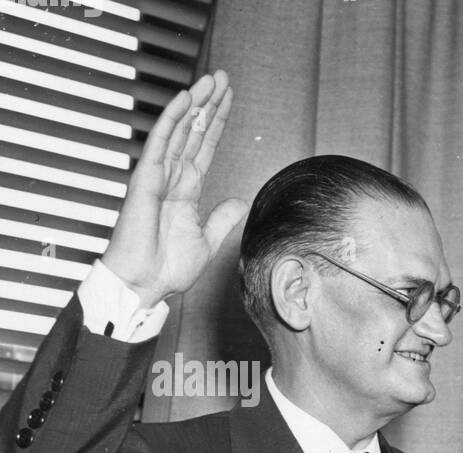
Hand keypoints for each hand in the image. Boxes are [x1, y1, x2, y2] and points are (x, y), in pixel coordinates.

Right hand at [100, 71, 247, 307]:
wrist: (145, 285)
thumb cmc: (167, 268)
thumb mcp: (207, 240)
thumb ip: (222, 218)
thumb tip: (237, 201)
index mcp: (186, 191)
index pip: (204, 148)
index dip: (217, 124)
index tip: (229, 101)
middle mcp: (171, 178)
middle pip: (193, 132)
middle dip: (208, 105)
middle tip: (223, 78)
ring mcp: (157, 176)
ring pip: (179, 130)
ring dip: (195, 104)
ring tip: (211, 80)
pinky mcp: (145, 180)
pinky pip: (160, 143)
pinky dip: (172, 120)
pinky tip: (185, 100)